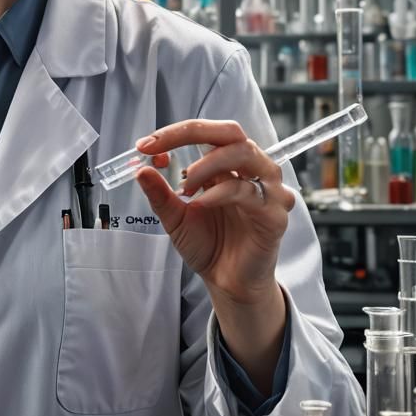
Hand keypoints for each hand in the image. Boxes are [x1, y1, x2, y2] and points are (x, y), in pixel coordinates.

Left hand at [133, 118, 294, 304]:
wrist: (227, 282)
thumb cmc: (208, 245)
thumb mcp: (175, 217)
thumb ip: (160, 194)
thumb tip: (141, 169)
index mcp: (227, 166)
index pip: (206, 133)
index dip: (175, 134)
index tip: (144, 146)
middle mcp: (251, 172)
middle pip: (230, 132)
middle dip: (191, 132)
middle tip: (158, 147)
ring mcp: (266, 191)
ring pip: (244, 153)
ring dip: (206, 163)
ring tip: (184, 184)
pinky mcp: (274, 215)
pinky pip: (249, 192)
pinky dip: (221, 192)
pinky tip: (201, 202)